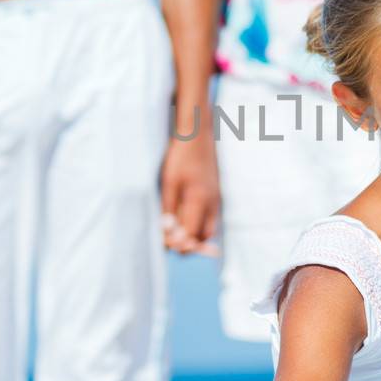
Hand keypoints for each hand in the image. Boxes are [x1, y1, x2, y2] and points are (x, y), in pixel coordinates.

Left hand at [160, 133, 219, 255]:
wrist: (198, 135)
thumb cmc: (181, 157)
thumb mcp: (169, 183)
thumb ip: (169, 210)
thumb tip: (166, 233)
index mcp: (200, 200)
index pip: (192, 236)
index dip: (178, 244)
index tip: (164, 244)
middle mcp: (212, 203)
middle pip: (203, 237)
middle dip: (188, 244)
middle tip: (169, 241)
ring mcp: (216, 199)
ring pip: (208, 230)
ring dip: (193, 236)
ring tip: (175, 233)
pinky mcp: (216, 195)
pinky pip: (210, 219)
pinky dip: (198, 225)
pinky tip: (184, 220)